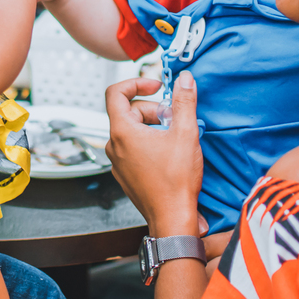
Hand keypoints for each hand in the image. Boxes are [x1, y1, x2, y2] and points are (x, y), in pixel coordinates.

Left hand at [105, 72, 203, 236]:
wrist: (172, 218)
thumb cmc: (176, 180)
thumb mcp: (185, 134)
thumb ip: (184, 102)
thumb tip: (184, 79)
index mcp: (122, 132)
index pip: (115, 93)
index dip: (136, 83)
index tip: (156, 87)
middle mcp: (113, 145)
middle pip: (127, 112)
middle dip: (151, 109)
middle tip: (174, 118)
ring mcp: (117, 161)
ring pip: (130, 130)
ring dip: (151, 126)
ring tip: (173, 136)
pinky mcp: (124, 173)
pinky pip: (131, 148)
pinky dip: (147, 142)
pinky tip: (166, 152)